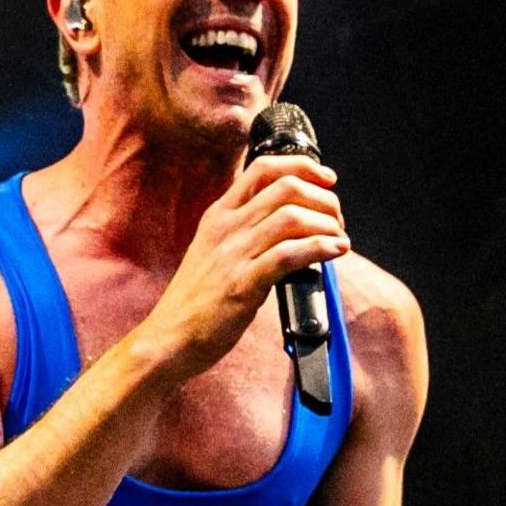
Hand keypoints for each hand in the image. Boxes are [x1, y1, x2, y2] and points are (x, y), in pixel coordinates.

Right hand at [128, 154, 346, 384]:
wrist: (167, 338)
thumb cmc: (194, 302)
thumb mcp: (213, 252)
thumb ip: (244, 233)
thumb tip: (291, 226)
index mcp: (219, 216)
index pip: (264, 169)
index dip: (303, 167)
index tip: (327, 180)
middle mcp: (226, 228)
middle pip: (286, 187)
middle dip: (323, 199)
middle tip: (336, 220)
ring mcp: (232, 255)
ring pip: (291, 217)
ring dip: (326, 224)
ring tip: (338, 239)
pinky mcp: (242, 285)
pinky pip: (288, 254)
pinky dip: (320, 248)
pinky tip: (334, 253)